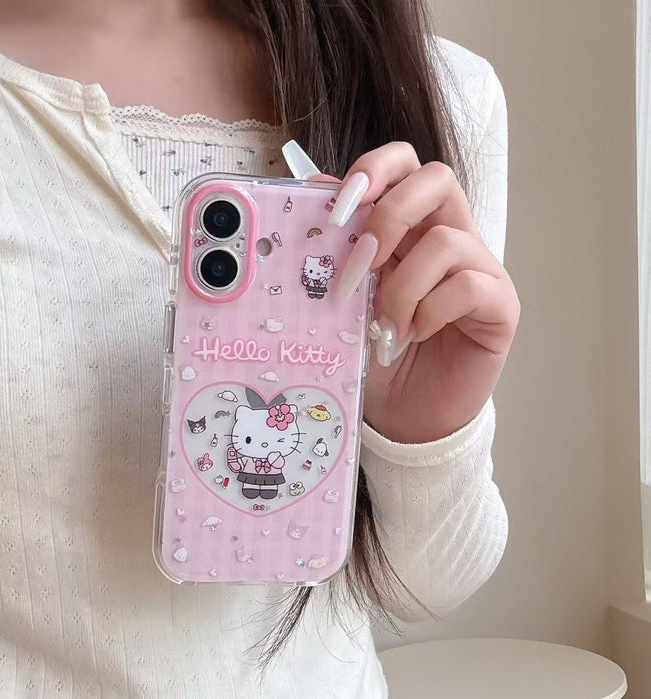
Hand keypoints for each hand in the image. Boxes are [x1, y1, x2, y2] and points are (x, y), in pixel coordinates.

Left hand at [309, 143, 519, 443]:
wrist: (404, 414)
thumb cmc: (375, 354)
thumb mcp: (347, 299)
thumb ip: (340, 251)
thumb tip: (316, 196)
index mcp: (410, 228)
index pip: (405, 165)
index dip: (375, 168)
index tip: (340, 203)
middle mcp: (449, 238)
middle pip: (436, 179)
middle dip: (390, 214)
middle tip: (363, 261)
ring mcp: (479, 270)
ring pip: (446, 241)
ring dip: (402, 286)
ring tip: (386, 326)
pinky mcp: (499, 305)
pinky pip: (468, 286)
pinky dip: (430, 311)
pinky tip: (413, 336)